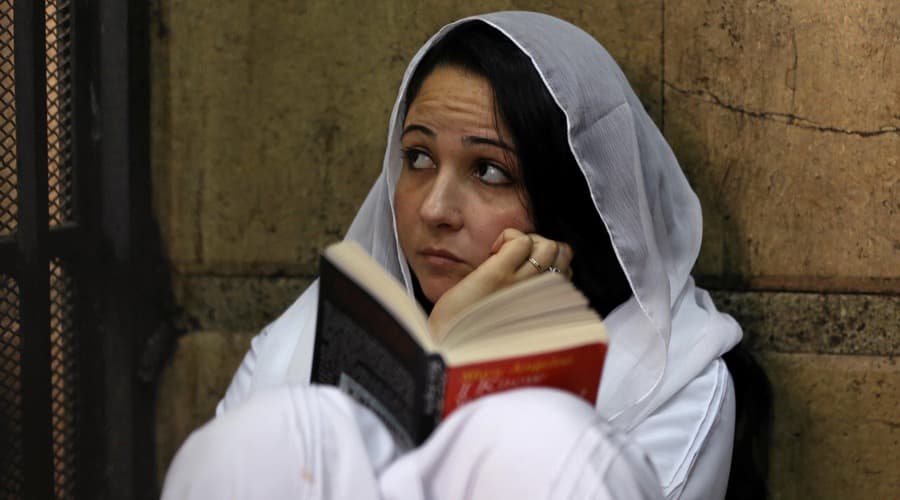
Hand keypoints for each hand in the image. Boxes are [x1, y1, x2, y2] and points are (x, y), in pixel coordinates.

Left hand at [427, 228, 572, 338]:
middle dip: (542, 245)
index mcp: (542, 305)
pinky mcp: (497, 274)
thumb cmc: (477, 329)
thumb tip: (530, 268)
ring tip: (507, 253)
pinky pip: (520, 241)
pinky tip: (492, 252)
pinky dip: (507, 237)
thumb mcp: (514, 314)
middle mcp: (538, 295)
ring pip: (547, 245)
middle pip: (564, 253)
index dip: (549, 261)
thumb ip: (527, 294)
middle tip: (518, 256)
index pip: (567, 271)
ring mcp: (519, 284)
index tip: (527, 269)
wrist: (452, 342)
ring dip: (528, 240)